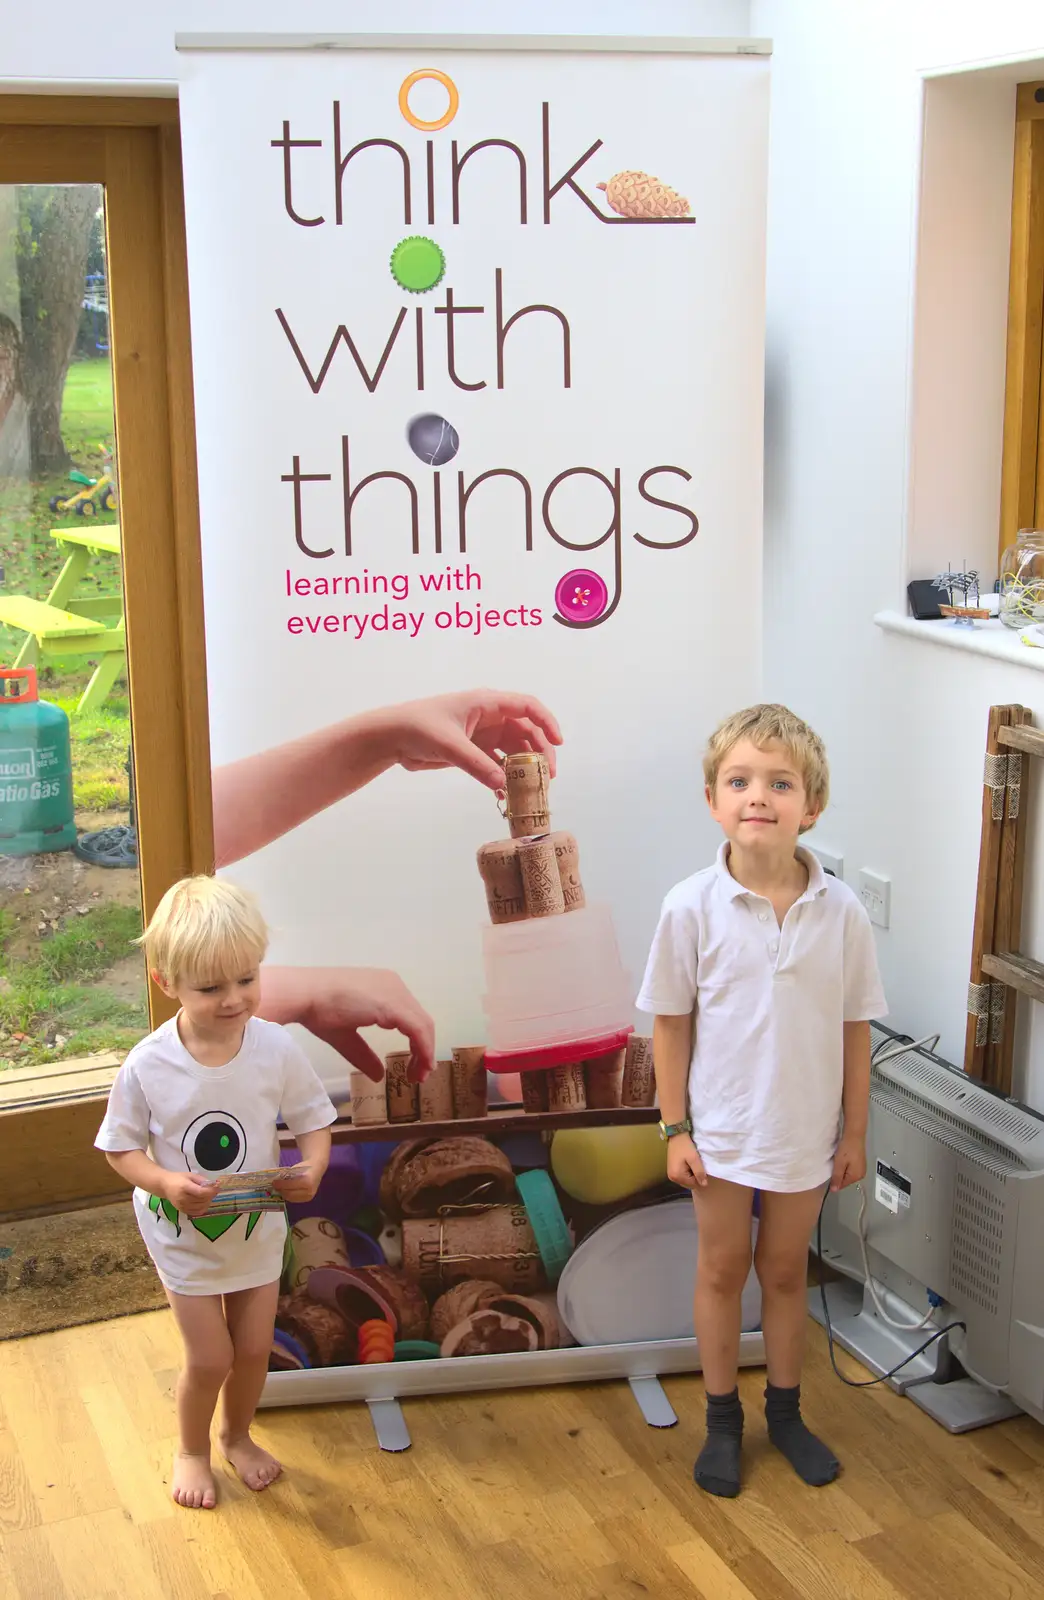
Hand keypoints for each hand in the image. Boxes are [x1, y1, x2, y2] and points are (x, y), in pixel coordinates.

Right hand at [162, 1171, 218, 1216]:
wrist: (165, 1186)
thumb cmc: (178, 1178)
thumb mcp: (190, 1175)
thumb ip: (202, 1180)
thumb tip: (214, 1185)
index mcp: (185, 1187)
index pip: (201, 1192)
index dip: (211, 1191)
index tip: (217, 1188)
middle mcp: (183, 1198)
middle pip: (202, 1200)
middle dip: (210, 1196)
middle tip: (214, 1191)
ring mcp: (182, 1206)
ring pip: (200, 1207)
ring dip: (207, 1202)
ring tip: (208, 1196)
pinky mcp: (182, 1211)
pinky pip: (196, 1212)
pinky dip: (202, 1208)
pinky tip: (203, 1202)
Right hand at [260, 965, 435, 1083]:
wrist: (304, 994)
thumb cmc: (318, 1010)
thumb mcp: (346, 1036)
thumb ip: (364, 1055)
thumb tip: (379, 1076)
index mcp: (384, 988)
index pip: (410, 1017)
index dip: (418, 1043)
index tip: (415, 1066)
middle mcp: (394, 986)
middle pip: (421, 1021)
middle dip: (424, 1050)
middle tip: (419, 1075)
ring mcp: (395, 993)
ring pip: (423, 1025)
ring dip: (425, 1052)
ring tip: (418, 1075)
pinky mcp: (392, 1004)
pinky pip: (417, 1029)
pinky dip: (422, 1048)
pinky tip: (419, 1065)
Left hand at [273, 1162, 323, 1203]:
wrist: (317, 1170)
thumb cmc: (305, 1167)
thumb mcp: (296, 1168)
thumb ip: (287, 1175)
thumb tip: (276, 1181)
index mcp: (307, 1181)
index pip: (290, 1185)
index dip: (281, 1184)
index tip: (274, 1182)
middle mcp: (309, 1190)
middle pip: (290, 1194)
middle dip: (281, 1190)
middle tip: (275, 1187)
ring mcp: (309, 1196)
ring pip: (292, 1198)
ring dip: (284, 1194)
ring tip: (279, 1189)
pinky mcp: (308, 1199)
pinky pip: (295, 1200)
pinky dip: (289, 1196)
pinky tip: (285, 1192)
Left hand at [377, 689, 562, 790]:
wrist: (392, 737)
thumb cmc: (418, 727)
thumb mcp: (450, 745)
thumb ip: (477, 764)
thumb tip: (503, 783)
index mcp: (486, 703)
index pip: (527, 706)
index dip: (547, 722)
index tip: (558, 742)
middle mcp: (489, 716)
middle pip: (526, 731)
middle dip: (539, 751)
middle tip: (548, 775)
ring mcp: (482, 734)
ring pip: (513, 748)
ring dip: (524, 766)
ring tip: (532, 787)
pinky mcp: (473, 750)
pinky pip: (497, 762)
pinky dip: (504, 776)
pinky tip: (507, 793)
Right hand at [666, 1133, 707, 1189]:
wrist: (676, 1135)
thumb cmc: (685, 1146)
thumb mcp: (694, 1159)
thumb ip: (699, 1172)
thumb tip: (704, 1184)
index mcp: (677, 1176)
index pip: (693, 1184)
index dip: (699, 1177)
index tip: (700, 1167)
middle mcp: (672, 1178)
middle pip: (689, 1183)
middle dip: (695, 1176)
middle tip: (696, 1165)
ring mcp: (671, 1174)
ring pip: (686, 1180)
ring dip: (691, 1174)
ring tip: (693, 1164)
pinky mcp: (671, 1170)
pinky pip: (682, 1176)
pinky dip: (687, 1172)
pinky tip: (688, 1164)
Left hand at [830, 1133, 866, 1191]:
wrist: (854, 1135)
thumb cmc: (847, 1148)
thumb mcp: (839, 1164)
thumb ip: (837, 1177)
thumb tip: (834, 1190)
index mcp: (856, 1177)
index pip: (842, 1185)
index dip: (834, 1180)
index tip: (831, 1170)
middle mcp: (861, 1175)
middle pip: (845, 1180)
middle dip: (839, 1174)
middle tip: (835, 1164)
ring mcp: (862, 1169)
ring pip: (847, 1174)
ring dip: (842, 1169)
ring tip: (839, 1160)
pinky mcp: (860, 1163)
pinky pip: (851, 1169)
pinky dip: (846, 1165)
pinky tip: (843, 1158)